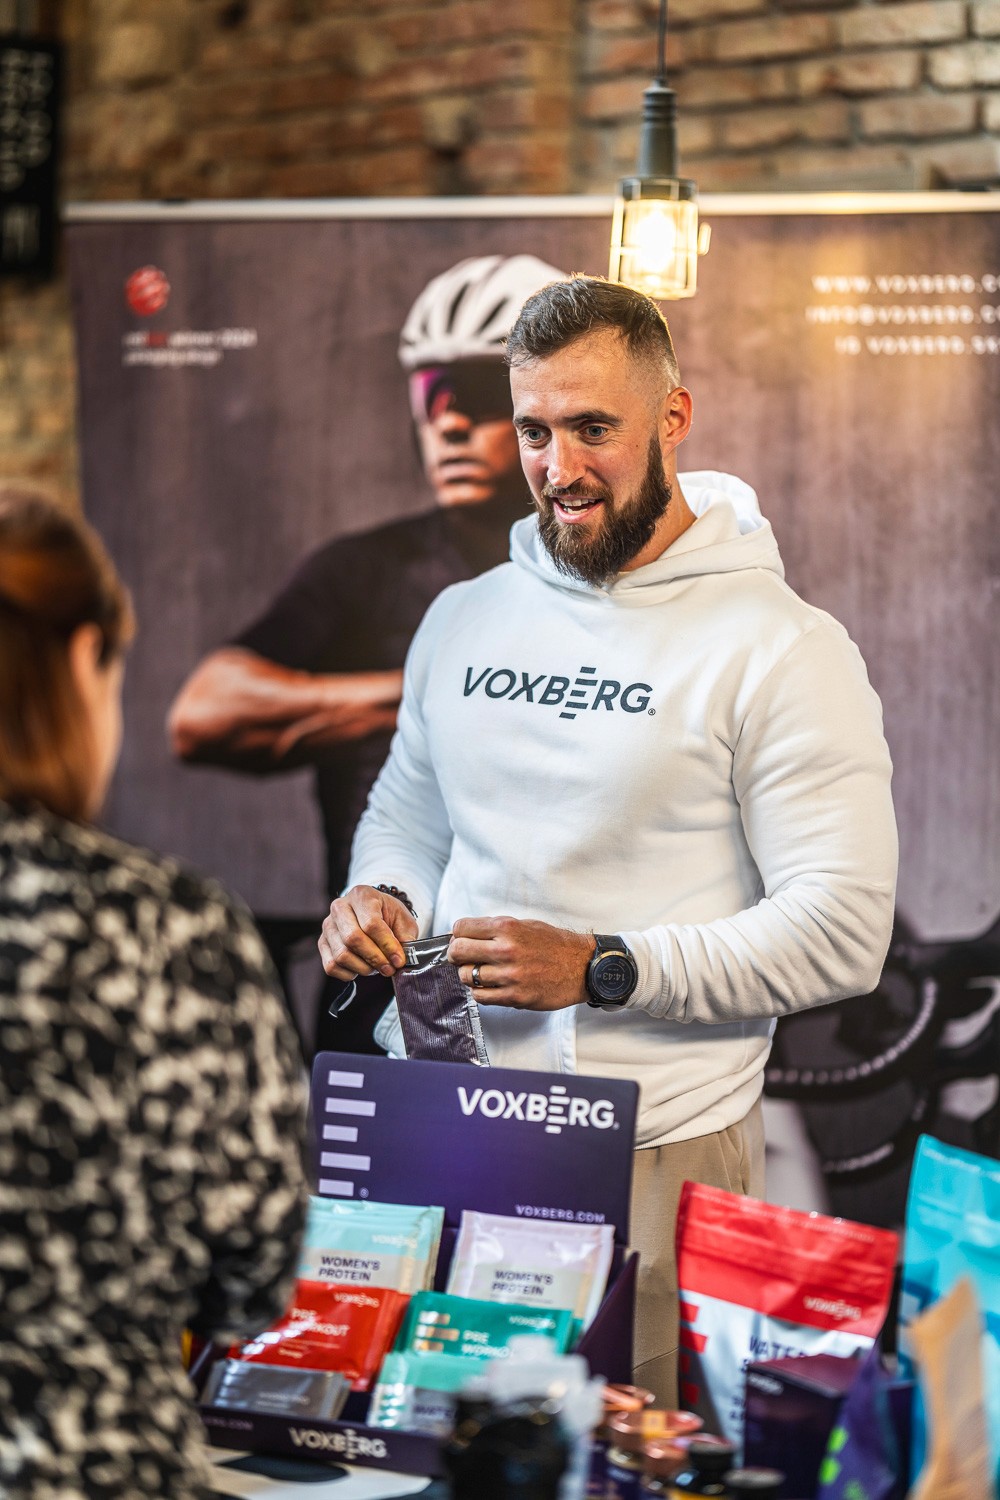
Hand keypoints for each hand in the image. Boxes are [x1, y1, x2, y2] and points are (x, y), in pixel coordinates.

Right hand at [319, 885, 418, 980]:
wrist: (373, 913)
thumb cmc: (388, 916)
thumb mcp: (403, 920)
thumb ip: (405, 937)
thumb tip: (401, 958)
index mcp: (362, 895)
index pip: (371, 924)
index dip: (387, 946)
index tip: (399, 960)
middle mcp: (340, 907)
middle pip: (353, 939)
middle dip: (375, 958)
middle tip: (389, 968)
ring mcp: (328, 925)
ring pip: (341, 955)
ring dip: (363, 968)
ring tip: (377, 967)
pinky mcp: (322, 942)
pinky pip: (331, 966)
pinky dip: (349, 973)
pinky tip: (362, 968)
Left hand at [447, 917, 594, 1011]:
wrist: (582, 966)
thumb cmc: (554, 945)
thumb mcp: (525, 924)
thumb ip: (496, 929)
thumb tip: (467, 934)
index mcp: (507, 927)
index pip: (461, 928)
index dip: (458, 934)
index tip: (462, 939)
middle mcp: (506, 950)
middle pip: (458, 951)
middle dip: (456, 955)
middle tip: (462, 957)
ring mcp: (510, 975)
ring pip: (466, 976)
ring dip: (469, 975)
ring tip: (480, 972)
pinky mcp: (515, 996)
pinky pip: (480, 996)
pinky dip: (480, 991)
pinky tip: (490, 985)